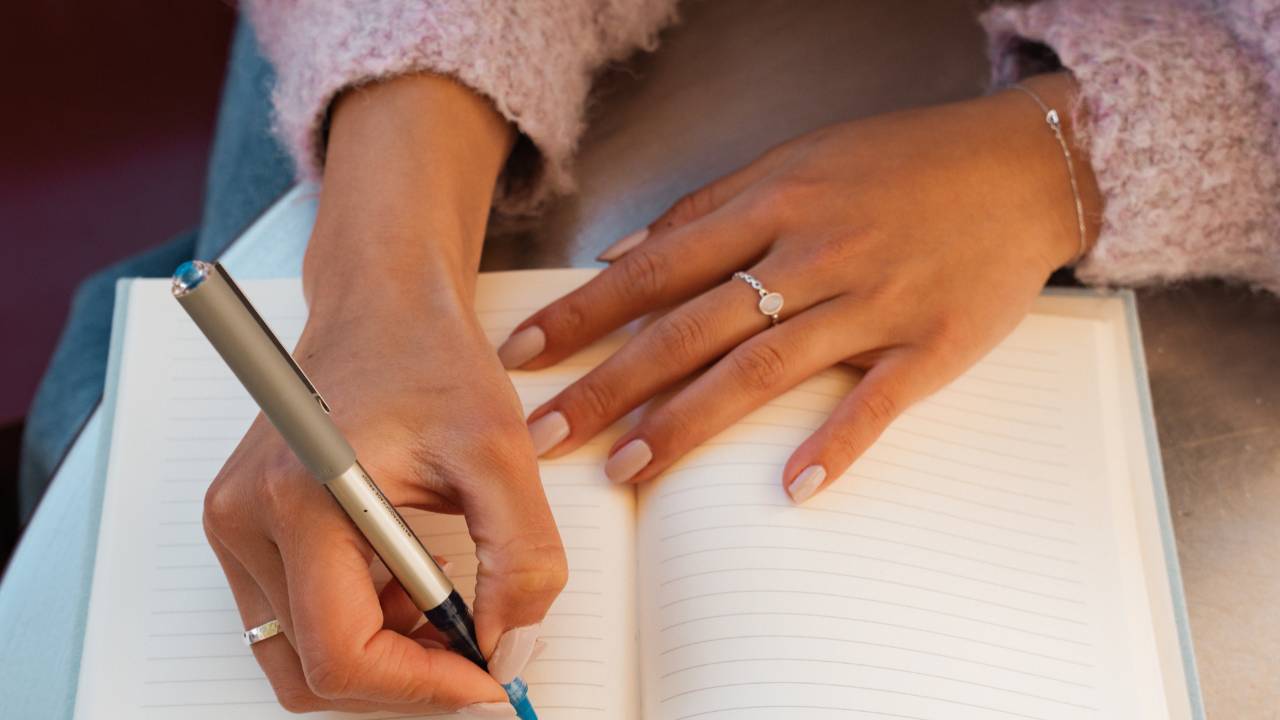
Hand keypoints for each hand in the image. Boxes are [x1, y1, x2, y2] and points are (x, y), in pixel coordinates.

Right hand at [203, 74, 566, 714]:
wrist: (380, 304)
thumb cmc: (431, 357)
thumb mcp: (502, 451)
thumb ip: (522, 559)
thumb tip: (508, 647)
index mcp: (301, 496)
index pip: (342, 653)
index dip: (424, 689)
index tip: (490, 684)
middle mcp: (246, 519)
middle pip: (312, 670)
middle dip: (404, 680)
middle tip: (477, 654)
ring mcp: (235, 526)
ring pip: (301, 653)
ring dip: (383, 655)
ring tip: (448, 601)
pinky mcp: (245, 527)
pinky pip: (295, 618)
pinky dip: (360, 624)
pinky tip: (413, 581)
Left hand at [500, 72, 1100, 503]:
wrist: (1022, 166)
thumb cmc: (899, 162)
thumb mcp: (796, 161)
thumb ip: (710, 209)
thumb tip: (624, 254)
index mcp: (773, 204)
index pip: (654, 268)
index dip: (583, 315)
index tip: (524, 355)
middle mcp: (812, 253)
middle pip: (691, 328)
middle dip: (610, 385)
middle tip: (547, 435)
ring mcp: (872, 301)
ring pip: (764, 369)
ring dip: (689, 423)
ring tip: (628, 470)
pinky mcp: (931, 344)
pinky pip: (876, 402)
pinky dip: (834, 445)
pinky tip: (790, 488)